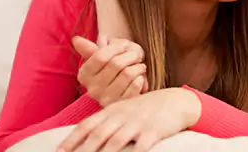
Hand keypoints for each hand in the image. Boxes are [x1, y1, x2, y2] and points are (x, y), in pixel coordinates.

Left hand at [57, 87, 201, 151]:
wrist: (176, 101)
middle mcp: (122, 116)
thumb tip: (82, 136)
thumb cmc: (145, 109)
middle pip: (98, 135)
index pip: (86, 125)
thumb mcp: (123, 109)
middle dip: (83, 150)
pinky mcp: (154, 131)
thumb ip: (104, 121)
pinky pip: (141, 146)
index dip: (71, 140)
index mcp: (111, 111)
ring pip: (116, 141)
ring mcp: (138, 123)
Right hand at [72, 35, 147, 106]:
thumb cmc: (113, 69)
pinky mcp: (121, 105)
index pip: (100, 56)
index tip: (124, 45)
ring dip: (138, 66)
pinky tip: (139, 77)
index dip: (116, 48)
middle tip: (136, 55)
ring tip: (139, 66)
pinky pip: (136, 85)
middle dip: (131, 55)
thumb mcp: (101, 58)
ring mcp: (106, 99)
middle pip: (116, 64)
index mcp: (84, 75)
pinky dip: (141, 78)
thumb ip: (89, 49)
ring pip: (128, 74)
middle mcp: (92, 89)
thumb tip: (76, 39)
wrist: (124, 90)